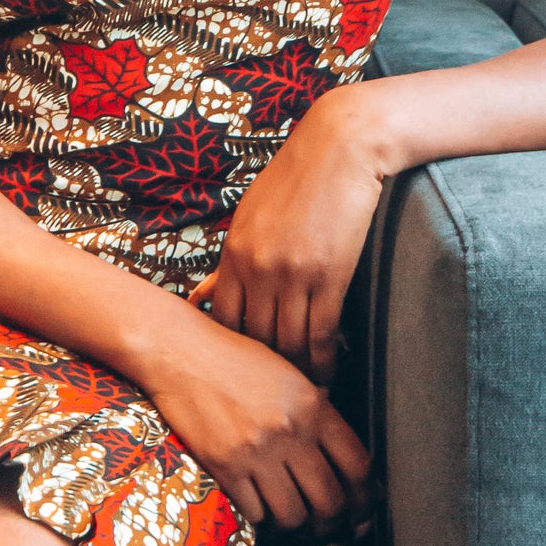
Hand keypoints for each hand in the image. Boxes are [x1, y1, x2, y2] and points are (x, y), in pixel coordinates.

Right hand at [134, 305, 371, 533]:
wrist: (179, 350)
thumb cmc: (232, 357)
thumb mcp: (287, 374)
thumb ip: (316, 412)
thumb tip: (339, 457)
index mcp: (313, 405)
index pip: (359, 466)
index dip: (367, 499)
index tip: (362, 512)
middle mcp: (290, 430)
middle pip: (330, 501)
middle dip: (333, 522)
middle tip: (326, 525)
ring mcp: (257, 451)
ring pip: (294, 516)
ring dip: (296, 526)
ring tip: (291, 520)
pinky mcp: (224, 466)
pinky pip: (255, 514)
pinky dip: (261, 519)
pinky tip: (259, 508)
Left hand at [189, 83, 392, 383]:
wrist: (340, 147)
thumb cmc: (296, 179)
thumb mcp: (252, 215)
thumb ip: (233, 259)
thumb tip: (205, 293)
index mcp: (234, 251)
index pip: (223, 320)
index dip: (232, 353)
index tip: (244, 373)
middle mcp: (257, 267)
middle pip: (254, 339)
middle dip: (264, 371)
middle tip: (274, 397)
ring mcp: (292, 273)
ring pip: (288, 343)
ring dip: (297, 374)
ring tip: (305, 395)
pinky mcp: (329, 275)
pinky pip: (322, 333)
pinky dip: (325, 360)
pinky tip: (329, 373)